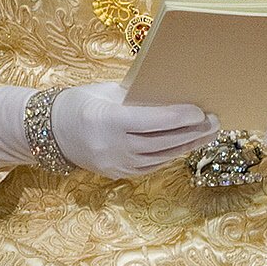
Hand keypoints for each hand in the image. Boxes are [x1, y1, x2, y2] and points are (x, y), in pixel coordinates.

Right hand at [0, 83, 217, 178]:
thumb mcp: (107, 92)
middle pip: (164, 141)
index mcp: (109, 121)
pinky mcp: (119, 174)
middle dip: (193, 132)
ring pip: (163, 157)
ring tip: (208, 133)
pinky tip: (186, 144)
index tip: (201, 110)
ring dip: (188, 145)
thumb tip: (174, 92)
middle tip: (215, 120)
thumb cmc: (82, 102)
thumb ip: (138, 95)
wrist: (51, 131)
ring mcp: (117, 164)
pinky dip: (172, 155)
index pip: (155, 121)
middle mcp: (114, 147)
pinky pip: (153, 166)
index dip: (182, 116)